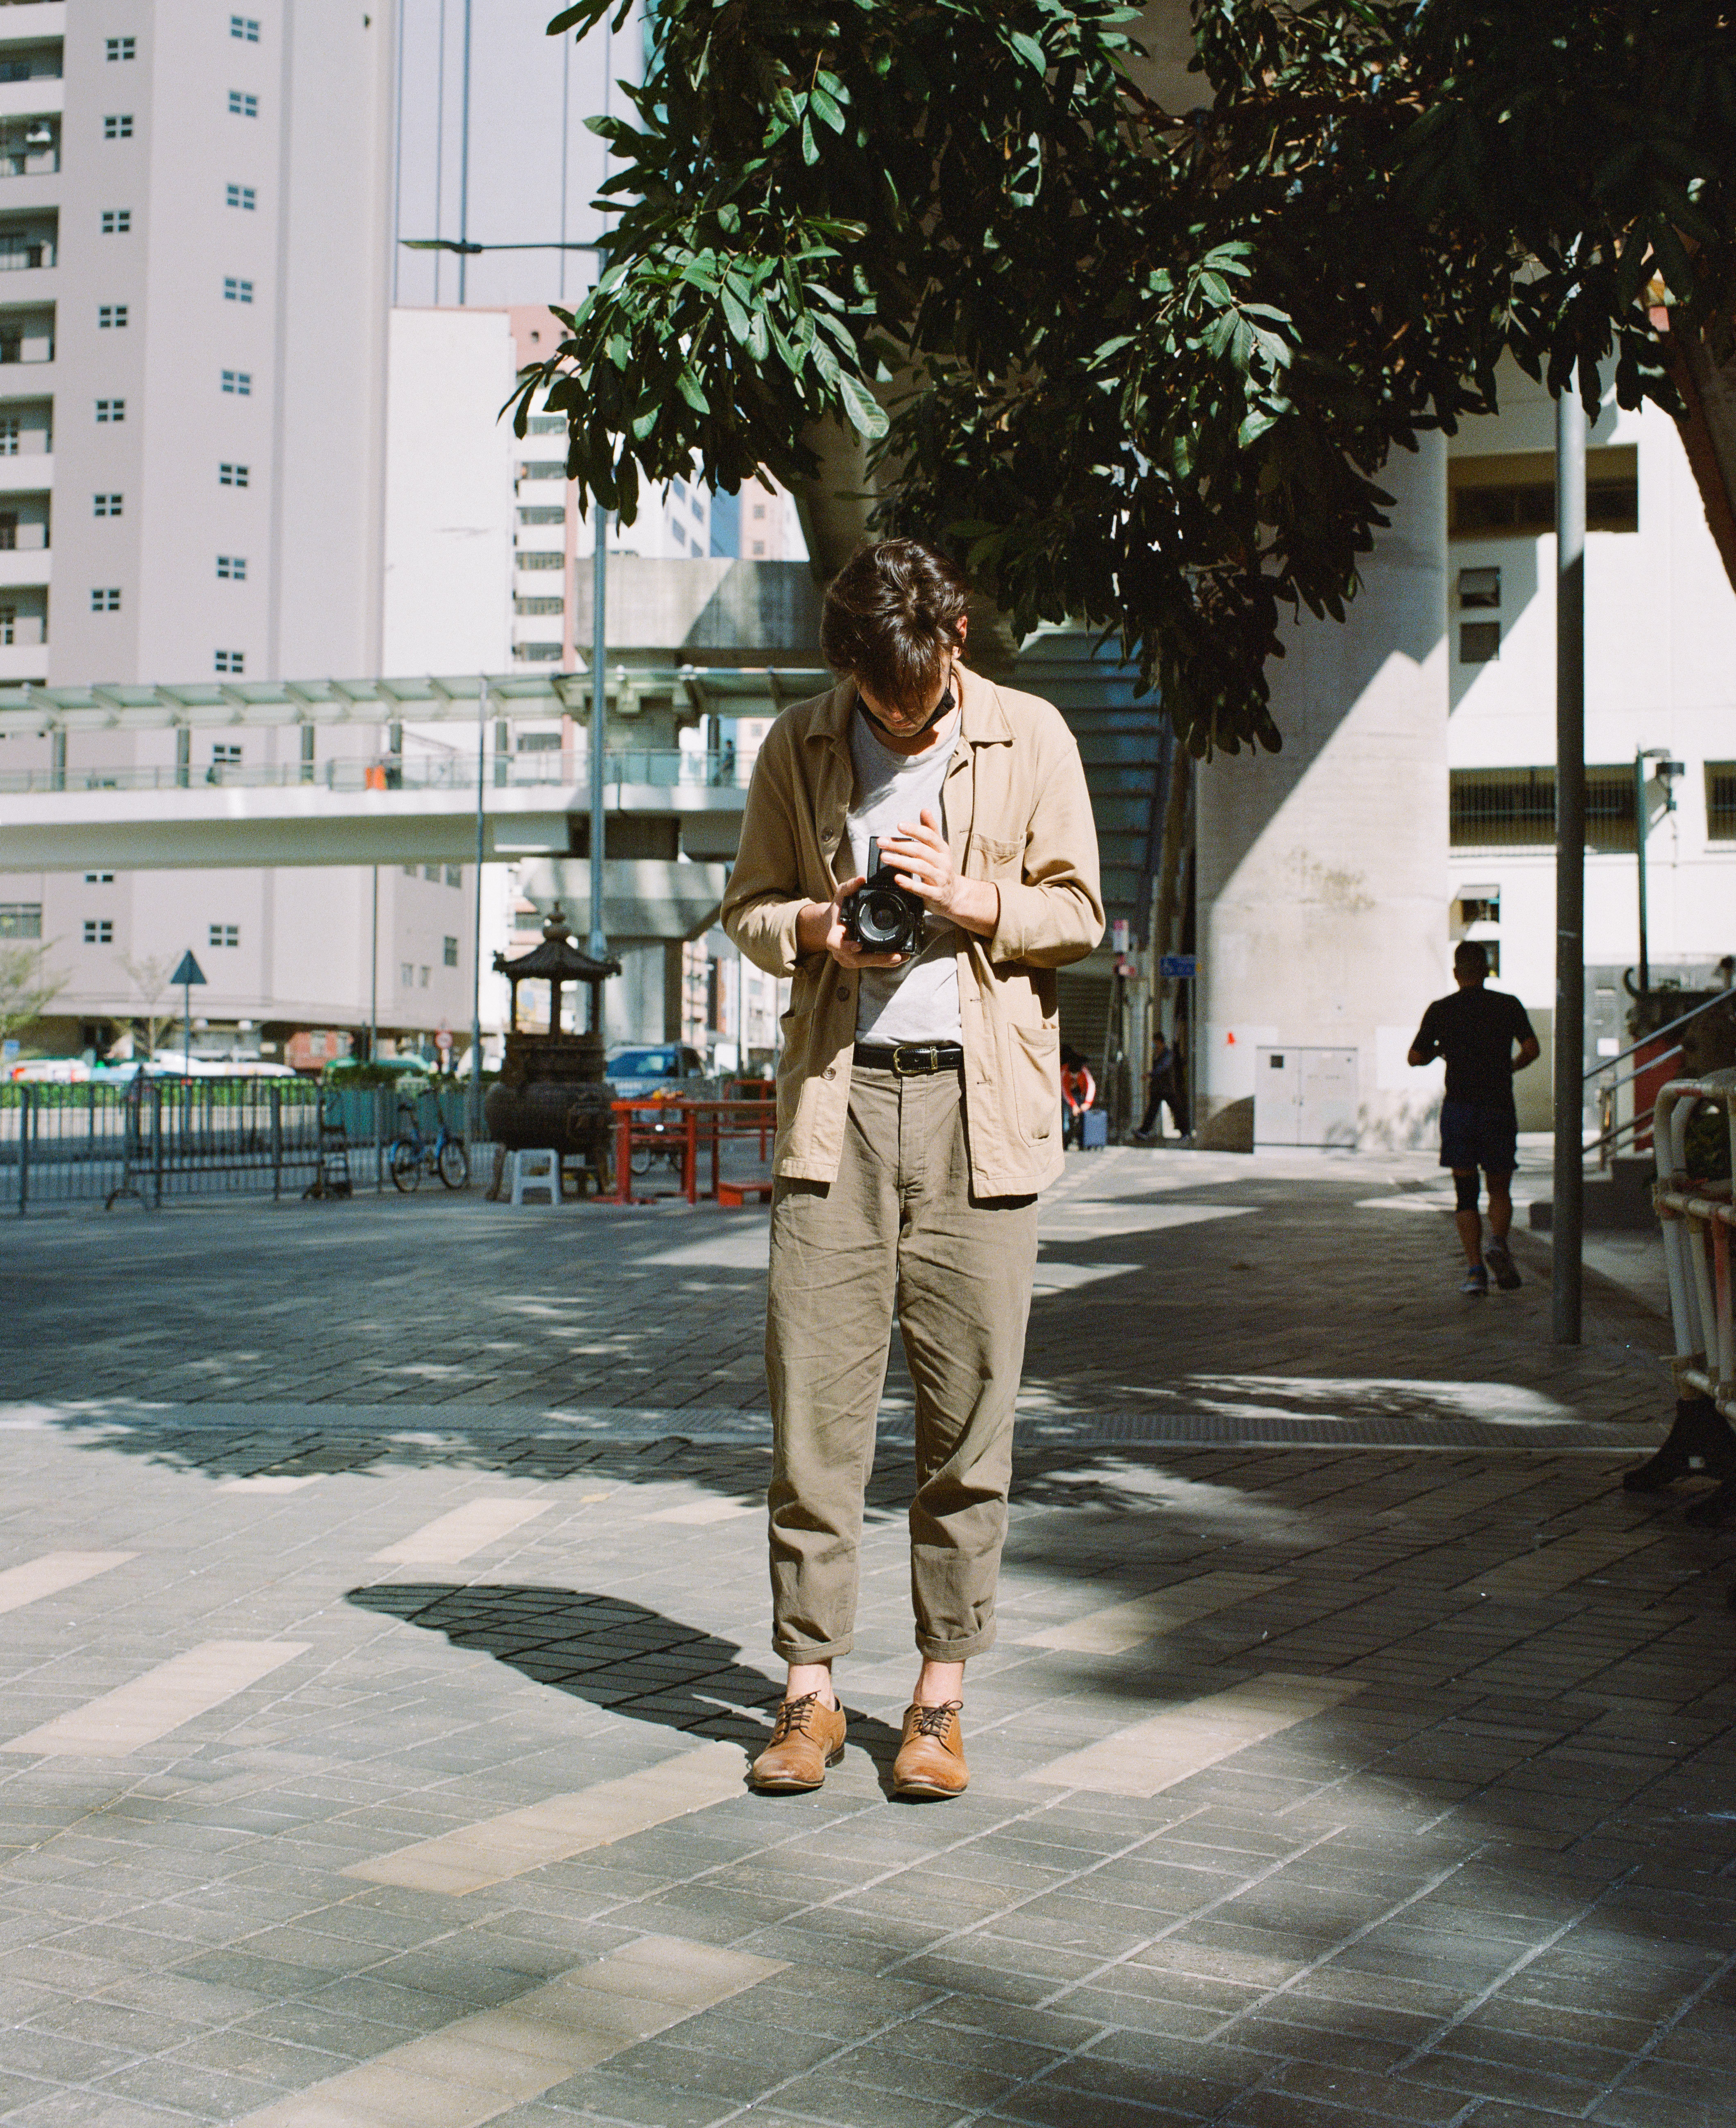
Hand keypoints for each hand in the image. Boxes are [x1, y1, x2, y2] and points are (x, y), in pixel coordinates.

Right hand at [796, 875, 905, 969]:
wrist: (833, 923)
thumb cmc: (838, 909)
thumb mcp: (841, 894)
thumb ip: (850, 886)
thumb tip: (861, 879)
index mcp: (834, 935)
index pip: (835, 943)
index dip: (846, 946)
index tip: (858, 945)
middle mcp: (840, 950)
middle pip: (856, 959)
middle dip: (876, 959)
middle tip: (895, 956)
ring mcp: (848, 957)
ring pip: (866, 964)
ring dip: (884, 962)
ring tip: (902, 957)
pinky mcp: (858, 960)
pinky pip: (871, 963)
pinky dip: (885, 962)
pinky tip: (899, 958)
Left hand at [876, 808, 999, 936]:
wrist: (954, 895)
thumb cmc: (941, 868)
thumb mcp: (939, 849)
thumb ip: (930, 830)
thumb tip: (925, 810)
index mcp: (942, 849)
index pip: (929, 836)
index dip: (915, 830)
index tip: (899, 826)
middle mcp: (942, 862)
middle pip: (921, 851)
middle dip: (900, 845)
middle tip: (882, 842)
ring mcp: (940, 879)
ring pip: (921, 868)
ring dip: (902, 861)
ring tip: (885, 857)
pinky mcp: (936, 894)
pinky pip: (923, 889)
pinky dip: (909, 884)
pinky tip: (897, 878)